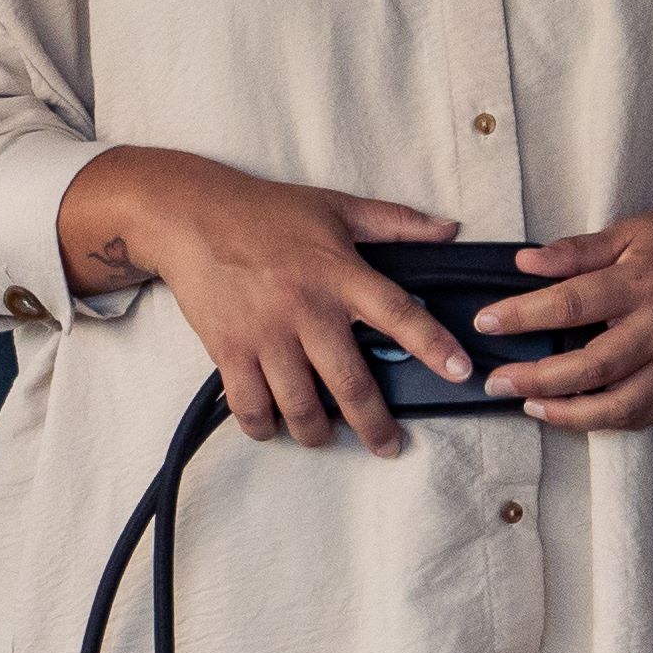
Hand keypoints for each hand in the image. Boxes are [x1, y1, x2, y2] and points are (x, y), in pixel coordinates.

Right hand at [56, 149, 466, 452]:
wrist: (191, 215)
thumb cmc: (268, 211)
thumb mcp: (337, 207)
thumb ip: (398, 222)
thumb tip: (451, 229)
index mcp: (340, 273)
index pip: (398, 314)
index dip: (434, 345)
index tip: (462, 372)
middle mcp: (306, 309)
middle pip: (350, 383)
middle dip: (374, 426)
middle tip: (388, 446)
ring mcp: (266, 334)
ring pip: (300, 406)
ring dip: (319, 433)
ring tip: (329, 437)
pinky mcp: (228, 350)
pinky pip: (251, 406)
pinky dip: (264, 427)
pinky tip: (274, 427)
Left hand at [480, 199, 652, 434]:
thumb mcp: (628, 232)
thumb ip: (575, 252)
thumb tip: (522, 265)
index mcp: (644, 281)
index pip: (572, 304)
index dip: (524, 316)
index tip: (487, 322)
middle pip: (592, 365)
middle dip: (537, 378)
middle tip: (495, 381)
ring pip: (618, 404)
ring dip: (567, 413)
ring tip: (529, 405)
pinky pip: (641, 416)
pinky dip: (603, 422)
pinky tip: (571, 414)